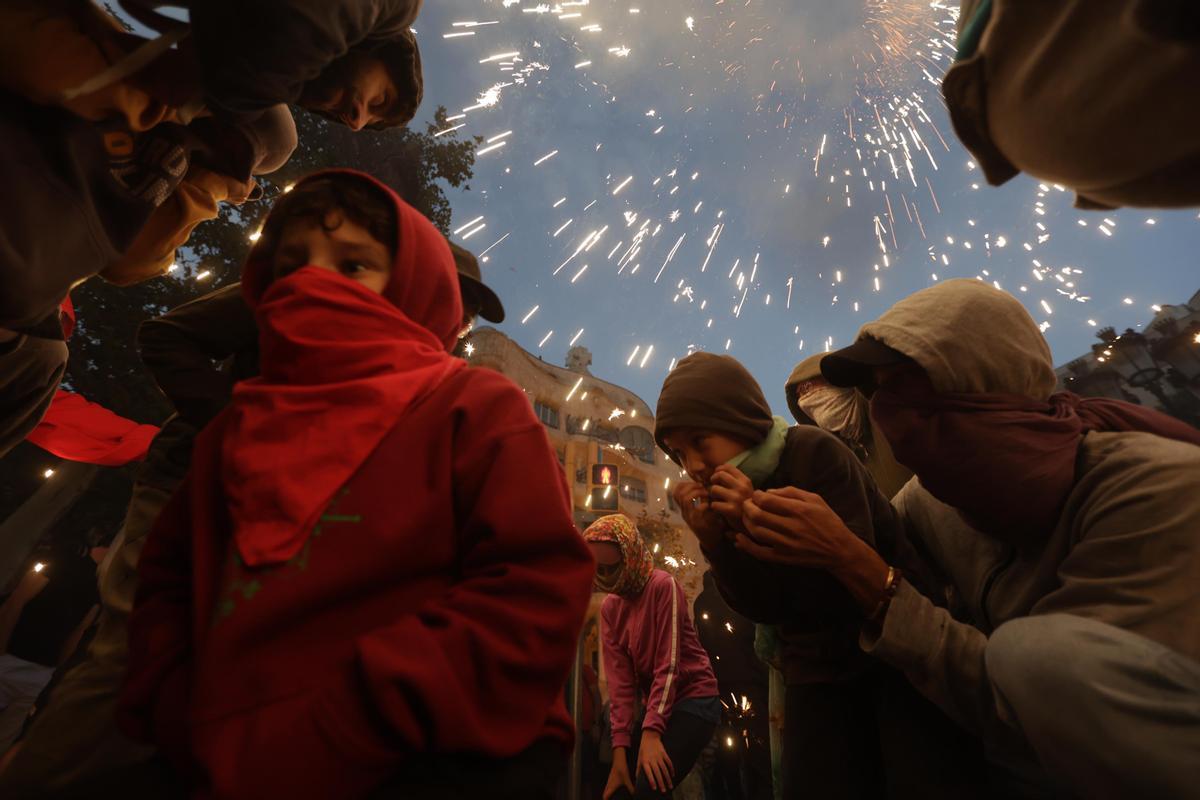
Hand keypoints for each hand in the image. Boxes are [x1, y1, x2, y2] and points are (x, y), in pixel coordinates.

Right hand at [603, 750, 634, 799]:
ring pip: (607, 789)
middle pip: (605, 793)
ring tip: (612, 797)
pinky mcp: (612, 777)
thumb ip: (631, 787)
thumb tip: (634, 794)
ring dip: (609, 793)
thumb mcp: (627, 779)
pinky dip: (611, 788)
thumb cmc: (621, 769)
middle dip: (607, 797)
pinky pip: (609, 785)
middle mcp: (609, 784)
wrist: (618, 759)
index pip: (605, 796)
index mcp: (611, 786)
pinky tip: (616, 788)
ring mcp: (610, 780)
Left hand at [637, 730, 674, 792]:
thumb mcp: (639, 758)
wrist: (650, 736)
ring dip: (667, 778)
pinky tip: (673, 775)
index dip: (651, 780)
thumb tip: (637, 778)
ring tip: (670, 786)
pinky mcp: (664, 753)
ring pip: (664, 769)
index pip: (648, 772)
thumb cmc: (643, 749)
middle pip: (657, 773)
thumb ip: (638, 768)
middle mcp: (652, 759)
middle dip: (661, 782)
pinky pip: (669, 762)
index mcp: (645, 761)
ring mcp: (659, 756)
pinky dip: (671, 769)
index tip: (654, 788)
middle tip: (663, 791)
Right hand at [674, 481, 726, 549]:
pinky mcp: (698, 525)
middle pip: (680, 492)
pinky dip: (704, 504)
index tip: (699, 484)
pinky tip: (710, 505)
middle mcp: (684, 512)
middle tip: (705, 488)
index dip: (687, 483)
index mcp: (685, 507)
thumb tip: (706, 481)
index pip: (677, 490)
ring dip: (698, 493)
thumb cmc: (711, 522)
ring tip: (707, 494)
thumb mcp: (704, 507)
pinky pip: (697, 510)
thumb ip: (702, 497)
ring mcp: (690, 518)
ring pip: (686, 499)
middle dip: (693, 486)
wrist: (713, 542)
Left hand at [708, 465, 753, 531]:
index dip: (718, 470)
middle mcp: (742, 487)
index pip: (728, 467)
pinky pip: (713, 504)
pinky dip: (714, 507)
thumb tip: (718, 470)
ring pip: (714, 489)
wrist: (754, 524)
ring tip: (718, 500)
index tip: (717, 477)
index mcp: (745, 481)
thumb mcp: (745, 490)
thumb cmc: (745, 506)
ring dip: (713, 495)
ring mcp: (736, 498)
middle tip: (714, 488)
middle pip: (719, 475)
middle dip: (713, 481)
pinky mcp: (730, 510)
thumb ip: (734, 480)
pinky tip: (719, 510)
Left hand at [737, 487, 890, 612]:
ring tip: (746, 517)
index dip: (756, 496)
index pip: (766, 500)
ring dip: (746, 522)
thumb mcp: (815, 499)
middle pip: (757, 515)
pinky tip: (739, 538)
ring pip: (755, 531)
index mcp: (798, 510)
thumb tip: (768, 491)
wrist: (839, 550)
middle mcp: (791, 527)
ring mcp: (786, 544)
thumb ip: (791, 492)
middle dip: (747, 507)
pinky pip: (759, 552)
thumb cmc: (828, 521)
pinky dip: (746, 545)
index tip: (756, 495)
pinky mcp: (783, 558)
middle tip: (746, 504)